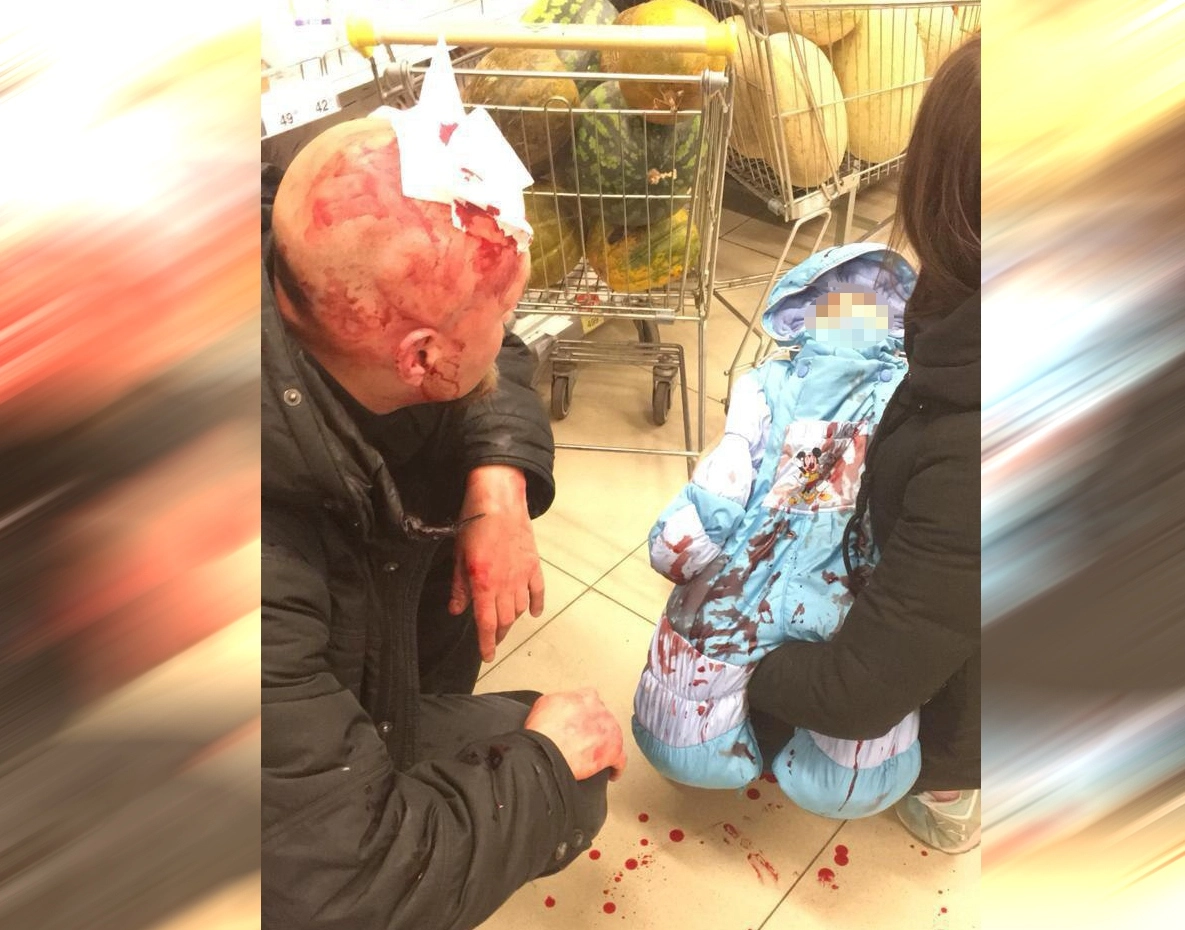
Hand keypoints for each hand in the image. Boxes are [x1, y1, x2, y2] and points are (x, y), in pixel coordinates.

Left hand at [450, 465, 544, 662]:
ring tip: (506, 625)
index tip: (487, 656)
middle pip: (505, 620)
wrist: (498, 499)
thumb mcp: (458, 555)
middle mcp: (505, 584)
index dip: (487, 643)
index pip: (487, 623)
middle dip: (499, 634)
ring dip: (513, 620)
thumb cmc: (474, 522)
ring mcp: (522, 575)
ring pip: (520, 608)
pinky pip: (538, 591)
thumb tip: (457, 609)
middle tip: (493, 640)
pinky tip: (533, 612)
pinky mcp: (533, 564)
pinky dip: (536, 604)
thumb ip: (459, 586)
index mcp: (483, 582)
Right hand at [524, 688, 627, 781]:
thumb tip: (561, 707)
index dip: (585, 712)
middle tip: (583, 739)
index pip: (592, 700)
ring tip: (595, 755)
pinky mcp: (612, 751)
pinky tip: (610, 771)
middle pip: (603, 718)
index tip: (582, 719)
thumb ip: (561, 701)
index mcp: (586, 698)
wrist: (545, 752)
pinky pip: (620, 759)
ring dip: (605, 745)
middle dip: (595, 728)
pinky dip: (616, 766)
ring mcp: (609, 730)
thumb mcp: (546, 703)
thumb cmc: (542, 731)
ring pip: (613, 736)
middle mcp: (601, 711)